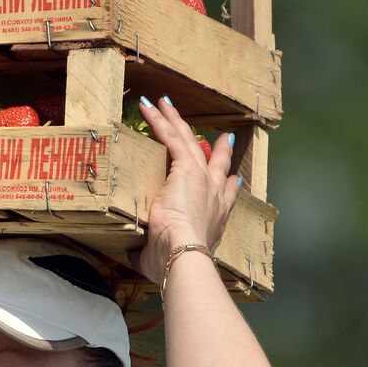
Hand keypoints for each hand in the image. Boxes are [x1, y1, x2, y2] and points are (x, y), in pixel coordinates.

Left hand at [132, 97, 240, 283]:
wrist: (183, 254)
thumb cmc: (173, 262)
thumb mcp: (158, 257)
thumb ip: (146, 252)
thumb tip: (132, 254)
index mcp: (215, 217)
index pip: (226, 196)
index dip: (229, 186)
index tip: (234, 181)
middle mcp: (214, 194)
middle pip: (217, 164)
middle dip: (220, 150)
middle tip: (225, 139)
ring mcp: (202, 177)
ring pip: (188, 141)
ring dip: (176, 121)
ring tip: (167, 104)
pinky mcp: (185, 167)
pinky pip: (172, 137)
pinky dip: (162, 120)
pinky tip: (152, 106)